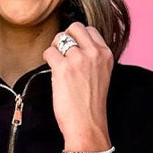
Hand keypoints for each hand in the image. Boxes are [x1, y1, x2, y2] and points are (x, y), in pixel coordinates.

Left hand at [42, 22, 113, 150]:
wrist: (87, 125)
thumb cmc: (91, 106)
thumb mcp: (102, 75)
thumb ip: (94, 58)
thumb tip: (76, 47)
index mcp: (106, 54)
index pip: (90, 30)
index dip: (78, 39)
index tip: (73, 51)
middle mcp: (94, 53)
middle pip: (75, 27)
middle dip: (65, 38)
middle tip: (62, 53)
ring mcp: (78, 59)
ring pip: (60, 38)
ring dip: (55, 49)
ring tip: (56, 63)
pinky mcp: (63, 67)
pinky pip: (49, 52)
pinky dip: (47, 59)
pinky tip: (51, 71)